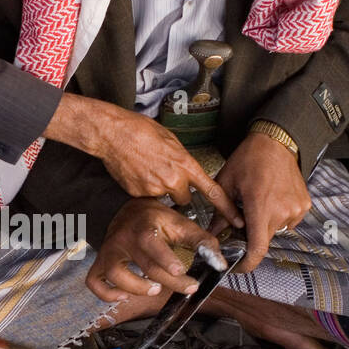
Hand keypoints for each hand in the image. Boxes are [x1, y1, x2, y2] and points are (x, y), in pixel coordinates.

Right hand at [45, 97, 242, 228]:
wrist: (113, 134)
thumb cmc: (140, 130)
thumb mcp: (171, 140)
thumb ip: (182, 159)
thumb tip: (187, 170)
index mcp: (184, 164)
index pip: (211, 191)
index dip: (225, 207)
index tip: (235, 218)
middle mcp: (172, 180)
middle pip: (185, 199)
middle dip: (179, 192)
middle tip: (167, 176)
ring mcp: (154, 189)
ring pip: (164, 197)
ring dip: (160, 188)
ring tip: (147, 169)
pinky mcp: (138, 194)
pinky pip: (147, 196)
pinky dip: (144, 188)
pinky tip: (137, 172)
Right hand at [86, 199, 225, 302]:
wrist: (125, 210)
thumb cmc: (156, 219)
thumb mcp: (180, 223)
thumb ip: (200, 241)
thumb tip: (219, 262)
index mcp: (145, 227)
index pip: (152, 244)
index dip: (165, 259)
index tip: (180, 271)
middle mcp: (123, 240)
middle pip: (145, 266)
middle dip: (169, 282)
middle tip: (189, 287)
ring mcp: (109, 252)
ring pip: (115, 276)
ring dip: (136, 288)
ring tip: (155, 290)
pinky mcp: (100, 263)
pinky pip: (94, 282)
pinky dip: (108, 294)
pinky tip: (125, 295)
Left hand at [213, 132, 311, 272]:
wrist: (276, 141)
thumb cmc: (249, 159)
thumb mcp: (226, 184)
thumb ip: (220, 214)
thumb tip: (211, 235)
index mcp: (260, 208)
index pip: (257, 249)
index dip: (247, 263)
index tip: (238, 266)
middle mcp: (282, 212)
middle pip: (263, 239)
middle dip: (250, 236)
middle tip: (241, 220)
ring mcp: (296, 210)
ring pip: (275, 230)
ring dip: (264, 224)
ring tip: (257, 202)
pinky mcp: (304, 205)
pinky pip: (287, 221)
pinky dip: (276, 216)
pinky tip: (271, 198)